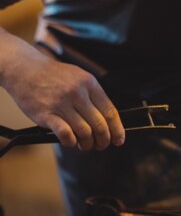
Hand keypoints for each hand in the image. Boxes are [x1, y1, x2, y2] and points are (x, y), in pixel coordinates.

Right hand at [0, 30, 124, 150]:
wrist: (26, 70)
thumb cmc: (54, 75)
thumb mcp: (79, 76)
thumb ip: (92, 95)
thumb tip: (108, 119)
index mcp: (89, 83)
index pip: (110, 111)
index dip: (117, 129)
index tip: (119, 139)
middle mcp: (78, 93)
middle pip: (99, 124)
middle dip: (104, 140)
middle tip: (101, 145)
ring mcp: (62, 103)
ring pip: (84, 132)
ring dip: (87, 144)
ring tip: (85, 145)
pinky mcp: (46, 114)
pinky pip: (65, 134)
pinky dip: (71, 142)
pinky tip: (70, 142)